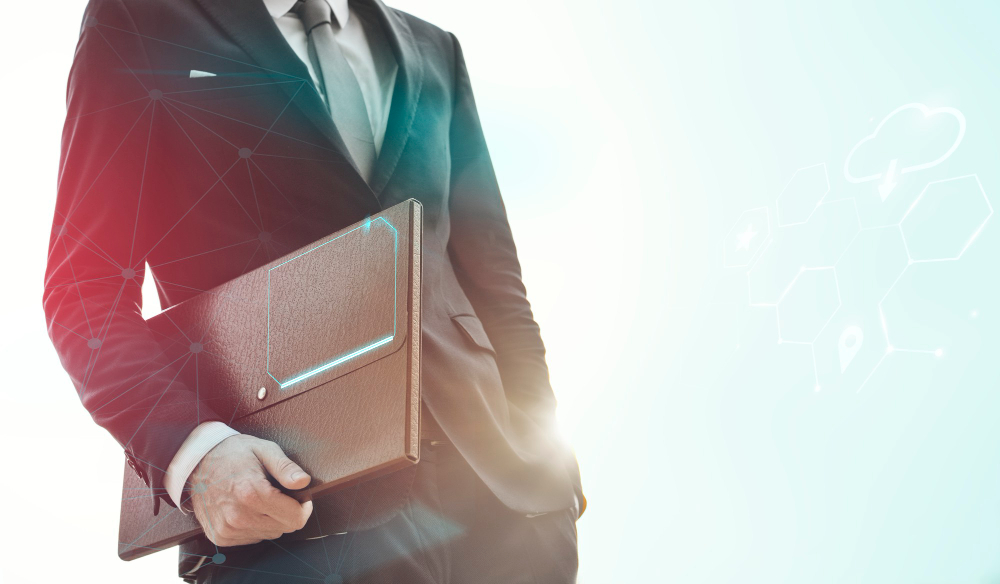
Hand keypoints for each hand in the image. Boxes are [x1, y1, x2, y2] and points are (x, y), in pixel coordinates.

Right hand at [188, 434, 312, 546]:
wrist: (198, 462)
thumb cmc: (233, 453)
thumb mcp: (264, 450)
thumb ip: (286, 468)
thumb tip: (304, 482)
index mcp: (252, 493)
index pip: (295, 518)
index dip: (303, 508)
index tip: (300, 498)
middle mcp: (238, 516)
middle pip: (284, 528)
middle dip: (287, 512)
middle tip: (276, 492)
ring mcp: (227, 529)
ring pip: (269, 534)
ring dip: (271, 519)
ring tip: (258, 498)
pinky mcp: (220, 536)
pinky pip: (252, 538)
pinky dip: (255, 525)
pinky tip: (246, 508)